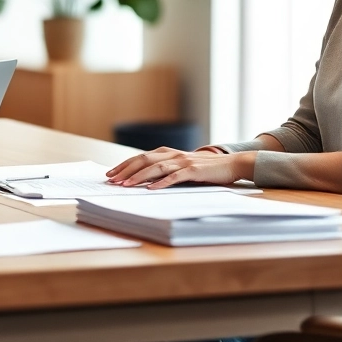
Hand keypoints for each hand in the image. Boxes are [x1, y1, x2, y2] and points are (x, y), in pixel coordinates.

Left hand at [105, 147, 256, 189]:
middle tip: (112, 180)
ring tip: (126, 185)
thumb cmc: (205, 169)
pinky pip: (175, 176)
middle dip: (126, 170)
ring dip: (139, 176)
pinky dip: (162, 182)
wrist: (231, 164)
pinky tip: (151, 189)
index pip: (140, 157)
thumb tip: (144, 180)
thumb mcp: (182, 166)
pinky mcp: (194, 170)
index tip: (110, 174)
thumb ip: (166, 169)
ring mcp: (183, 161)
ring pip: (156, 167)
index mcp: (168, 152)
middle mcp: (173, 154)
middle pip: (144, 159)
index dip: (124, 165)